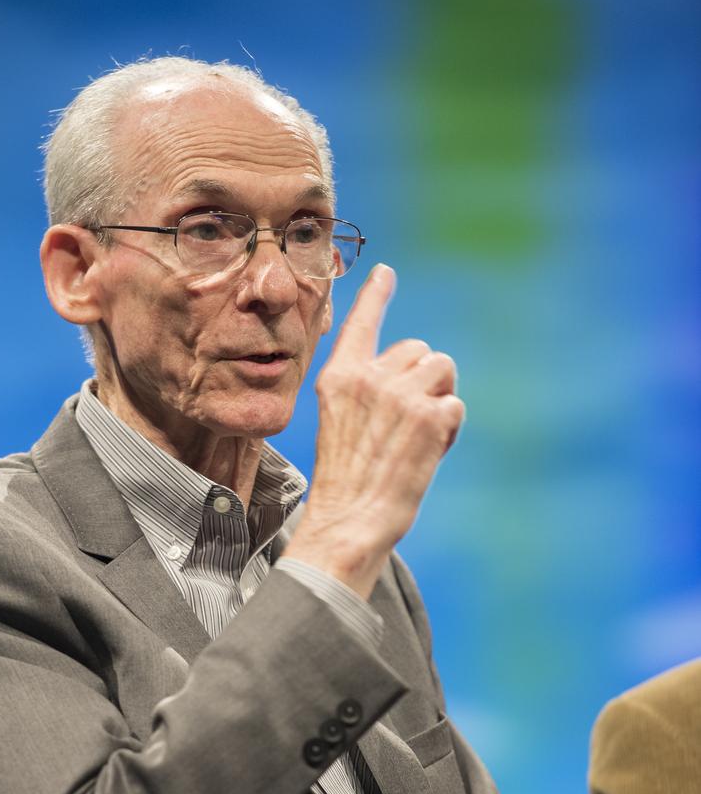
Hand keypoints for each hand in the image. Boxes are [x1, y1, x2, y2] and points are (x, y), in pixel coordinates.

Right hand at [283, 264, 464, 598]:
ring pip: (442, 370)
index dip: (376, 296)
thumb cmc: (346, 480)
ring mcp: (401, 395)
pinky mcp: (430, 416)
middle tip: (409, 423)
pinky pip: (455, 406)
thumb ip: (366, 390)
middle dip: (425, 380)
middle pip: (420, 351)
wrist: (350, 520)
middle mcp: (370, 378)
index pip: (361, 324)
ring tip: (420, 435)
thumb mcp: (340, 423)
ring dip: (440, 399)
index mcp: (339, 378)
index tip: (386, 274)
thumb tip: (413, 367)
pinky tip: (428, 453)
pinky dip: (449, 430)